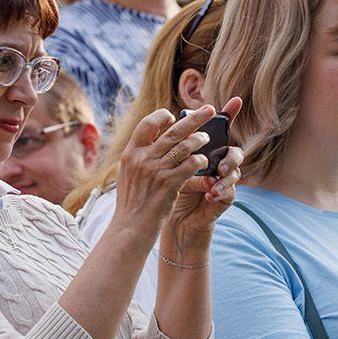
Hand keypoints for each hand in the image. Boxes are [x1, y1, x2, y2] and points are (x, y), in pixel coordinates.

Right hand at [115, 102, 241, 248]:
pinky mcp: (169, 183)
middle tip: (210, 110)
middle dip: (194, 118)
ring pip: (185, 145)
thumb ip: (138, 158)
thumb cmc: (131, 204)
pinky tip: (203, 162)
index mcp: (130, 154)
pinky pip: (190, 165)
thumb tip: (150, 142)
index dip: (162, 116)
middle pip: (172, 130)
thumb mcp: (128, 176)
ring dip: (200, 140)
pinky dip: (199, 161)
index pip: (147, 124)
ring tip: (207, 139)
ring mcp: (155, 170)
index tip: (173, 116)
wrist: (130, 229)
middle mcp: (142, 158)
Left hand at [161, 99, 245, 256]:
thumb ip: (170, 148)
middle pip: (232, 148)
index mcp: (204, 151)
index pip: (219, 130)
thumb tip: (170, 125)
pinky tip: (210, 194)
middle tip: (217, 159)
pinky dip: (221, 191)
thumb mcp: (165, 165)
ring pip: (235, 169)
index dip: (230, 114)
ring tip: (213, 181)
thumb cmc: (166, 189)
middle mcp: (217, 162)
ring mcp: (223, 179)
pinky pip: (231, 190)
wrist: (169, 219)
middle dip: (228, 153)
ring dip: (226, 174)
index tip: (236, 100)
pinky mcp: (224, 197)